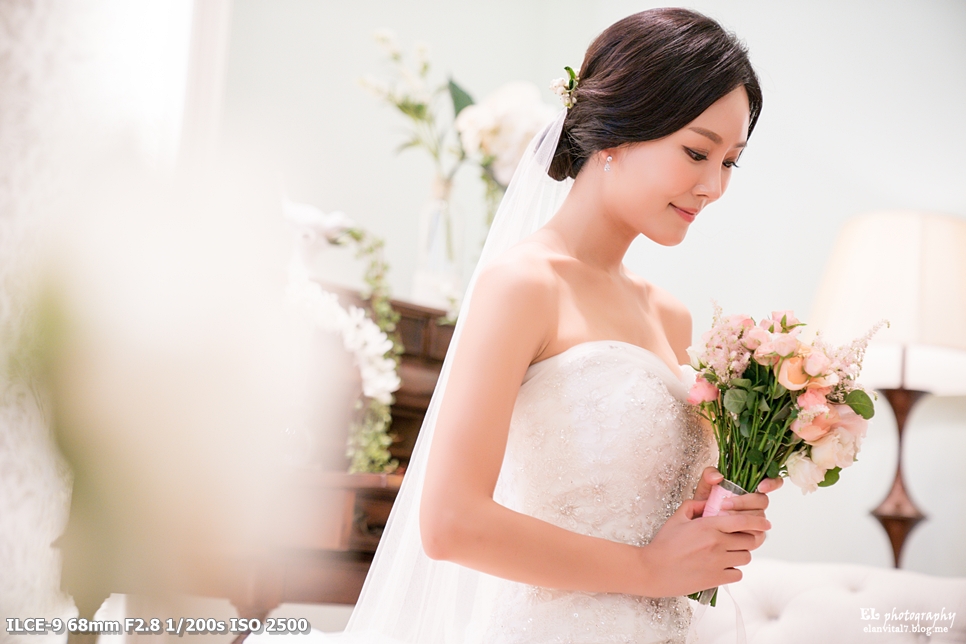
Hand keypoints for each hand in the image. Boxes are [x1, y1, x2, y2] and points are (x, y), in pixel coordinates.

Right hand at [638, 497, 769, 596]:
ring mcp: (718, 562)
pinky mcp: (716, 579)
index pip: (743, 522)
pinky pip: (737, 574)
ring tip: (729, 553)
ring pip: (746, 557)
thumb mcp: (677, 518)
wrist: (653, 570)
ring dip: (741, 554)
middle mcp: (717, 543)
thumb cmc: (663, 544)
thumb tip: (708, 503)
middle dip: (749, 538)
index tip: (766, 523)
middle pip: (750, 540)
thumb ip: (694, 506)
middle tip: (740, 539)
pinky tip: (722, 567)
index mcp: (708, 526)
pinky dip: (733, 570)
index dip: (758, 522)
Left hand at [692, 466, 782, 549]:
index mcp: (749, 489)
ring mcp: (757, 521)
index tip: (761, 487)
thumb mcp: (704, 487)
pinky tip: (729, 529)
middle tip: (724, 504)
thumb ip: (709, 475)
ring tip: (721, 516)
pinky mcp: (754, 536)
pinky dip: (742, 532)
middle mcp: (756, 504)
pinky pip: (756, 534)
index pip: (771, 482)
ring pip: (760, 518)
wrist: (699, 525)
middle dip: (744, 502)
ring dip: (740, 517)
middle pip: (763, 501)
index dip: (772, 483)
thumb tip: (718, 476)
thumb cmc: (705, 505)